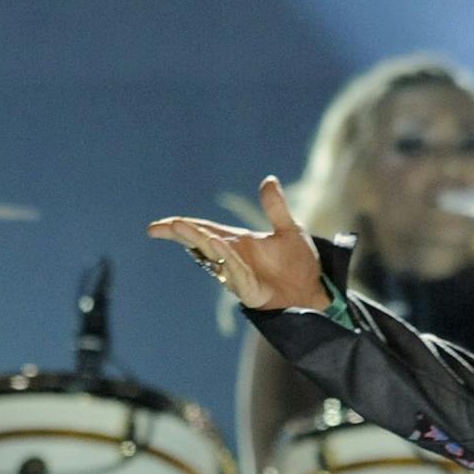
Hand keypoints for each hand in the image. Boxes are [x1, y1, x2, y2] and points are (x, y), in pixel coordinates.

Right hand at [147, 175, 326, 310]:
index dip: (181, 227)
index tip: (157, 226)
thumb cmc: (298, 262)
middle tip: (167, 226)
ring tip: (185, 228)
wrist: (315, 290)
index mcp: (237, 242)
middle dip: (184, 234)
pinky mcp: (251, 292)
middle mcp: (233, 258)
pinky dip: (230, 261)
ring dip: (202, 243)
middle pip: (202, 243)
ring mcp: (240, 276)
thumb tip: (269, 180)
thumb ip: (276, 208)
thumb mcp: (290, 230)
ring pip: (216, 258)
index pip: (204, 230)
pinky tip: (220, 245)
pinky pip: (238, 275)